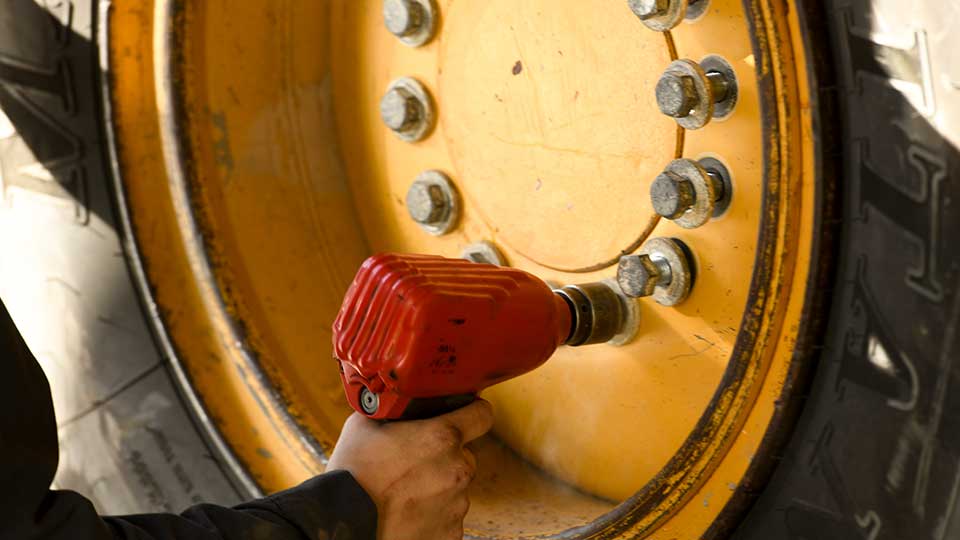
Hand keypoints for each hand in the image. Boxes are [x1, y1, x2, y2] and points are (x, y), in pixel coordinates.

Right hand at [326, 399, 493, 539]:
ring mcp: (457, 504)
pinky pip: (448, 516)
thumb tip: (395, 402)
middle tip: (415, 462)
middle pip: (465, 455)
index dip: (473, 412)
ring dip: (438, 486)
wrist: (343, 524)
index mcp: (442, 437)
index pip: (481, 414)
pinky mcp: (451, 532)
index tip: (466, 415)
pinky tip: (408, 511)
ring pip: (456, 487)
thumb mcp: (365, 425)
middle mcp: (457, 470)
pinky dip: (434, 514)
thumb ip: (391, 410)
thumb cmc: (352, 475)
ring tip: (405, 491)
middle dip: (445, 456)